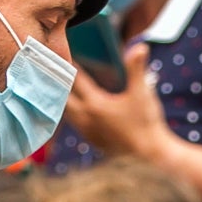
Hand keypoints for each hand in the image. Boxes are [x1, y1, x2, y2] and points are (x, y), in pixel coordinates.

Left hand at [61, 44, 169, 160]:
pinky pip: (74, 124)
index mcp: (95, 104)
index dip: (67, 64)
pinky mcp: (92, 141)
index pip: (75, 80)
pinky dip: (70, 113)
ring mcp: (88, 131)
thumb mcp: (143, 93)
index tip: (58, 52)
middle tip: (49, 68)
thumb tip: (140, 45)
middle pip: (63, 96)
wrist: (151, 155)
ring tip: (55, 86)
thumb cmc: (147, 123)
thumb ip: (137, 68)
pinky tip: (72, 108)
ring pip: (65, 112)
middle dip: (57, 82)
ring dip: (61, 99)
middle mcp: (86, 118)